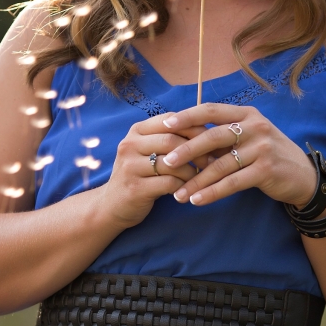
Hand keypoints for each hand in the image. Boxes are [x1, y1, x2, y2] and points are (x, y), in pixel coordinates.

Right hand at [100, 114, 204, 228]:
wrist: (112, 205)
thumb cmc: (139, 174)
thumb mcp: (148, 151)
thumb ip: (169, 138)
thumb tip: (207, 131)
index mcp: (136, 131)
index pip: (170, 120)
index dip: (195, 127)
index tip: (213, 137)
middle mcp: (130, 145)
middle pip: (171, 140)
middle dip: (197, 150)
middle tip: (213, 159)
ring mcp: (130, 167)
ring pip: (171, 163)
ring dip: (192, 170)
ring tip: (203, 176)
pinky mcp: (135, 188)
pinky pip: (168, 183)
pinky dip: (183, 186)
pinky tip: (188, 189)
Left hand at [157, 103, 318, 208]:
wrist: (303, 176)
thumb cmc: (268, 155)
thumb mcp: (249, 137)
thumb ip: (224, 136)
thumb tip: (184, 138)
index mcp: (247, 114)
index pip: (212, 110)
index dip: (188, 116)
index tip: (165, 124)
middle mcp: (255, 127)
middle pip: (213, 136)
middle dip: (187, 150)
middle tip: (166, 161)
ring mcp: (262, 148)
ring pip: (221, 165)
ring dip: (196, 181)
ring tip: (178, 194)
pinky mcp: (266, 170)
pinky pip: (232, 182)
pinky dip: (212, 192)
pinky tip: (197, 200)